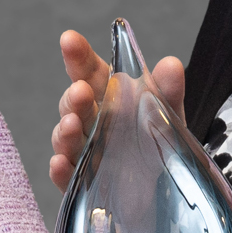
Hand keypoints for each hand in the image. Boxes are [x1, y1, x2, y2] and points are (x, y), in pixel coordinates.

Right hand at [49, 29, 186, 192]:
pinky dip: (60, 171)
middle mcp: (92, 123)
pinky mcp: (84, 186)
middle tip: (80, 91)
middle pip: (74, 105)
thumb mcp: (168, 117)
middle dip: (73, 97)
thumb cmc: (160, 145)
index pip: (89, 73)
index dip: (78, 57)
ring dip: (64, 132)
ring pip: (66, 139)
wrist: (167, 191)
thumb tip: (171, 64)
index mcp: (109, 97)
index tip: (70, 40)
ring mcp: (85, 154)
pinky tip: (60, 163)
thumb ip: (168, 92)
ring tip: (71, 124)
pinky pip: (67, 178)